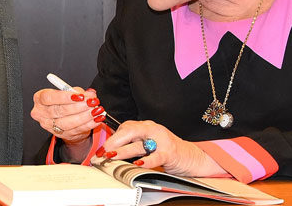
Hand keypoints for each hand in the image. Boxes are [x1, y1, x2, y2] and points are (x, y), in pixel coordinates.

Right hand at [30, 87, 106, 145]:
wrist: (65, 117)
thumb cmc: (64, 101)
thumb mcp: (69, 92)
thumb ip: (78, 92)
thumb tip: (90, 94)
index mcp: (40, 99)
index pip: (48, 98)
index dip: (65, 97)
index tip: (80, 96)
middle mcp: (41, 113)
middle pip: (59, 111)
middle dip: (78, 106)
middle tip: (92, 102)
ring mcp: (49, 126)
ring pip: (67, 123)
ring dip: (84, 116)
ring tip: (96, 110)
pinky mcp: (60, 134)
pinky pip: (75, 130)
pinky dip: (88, 124)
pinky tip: (96, 119)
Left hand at [98, 120, 224, 176]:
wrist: (191, 157)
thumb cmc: (167, 151)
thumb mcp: (148, 145)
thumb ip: (133, 145)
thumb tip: (110, 151)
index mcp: (146, 126)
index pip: (125, 127)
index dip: (112, 137)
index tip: (100, 149)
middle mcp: (153, 129)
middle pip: (129, 131)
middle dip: (114, 141)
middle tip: (102, 152)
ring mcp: (162, 140)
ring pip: (139, 144)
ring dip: (123, 151)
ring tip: (111, 156)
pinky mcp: (170, 153)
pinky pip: (156, 156)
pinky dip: (146, 161)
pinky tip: (138, 164)